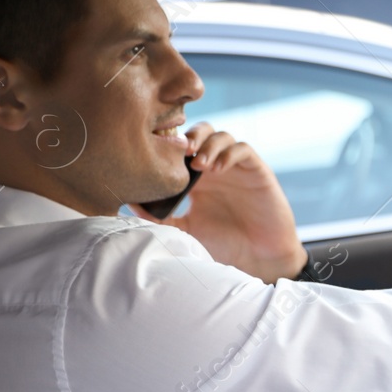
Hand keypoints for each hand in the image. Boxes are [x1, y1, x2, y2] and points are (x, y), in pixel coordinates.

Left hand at [131, 123, 308, 282]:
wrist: (260, 258)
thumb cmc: (225, 246)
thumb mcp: (187, 231)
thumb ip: (162, 218)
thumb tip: (130, 203)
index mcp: (198, 179)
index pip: (182, 148)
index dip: (171, 144)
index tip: (157, 153)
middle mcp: (217, 168)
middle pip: (201, 133)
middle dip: (190, 137)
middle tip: (179, 152)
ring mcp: (237, 168)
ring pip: (222, 136)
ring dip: (208, 145)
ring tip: (199, 164)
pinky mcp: (257, 171)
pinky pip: (243, 149)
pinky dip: (229, 154)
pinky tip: (218, 169)